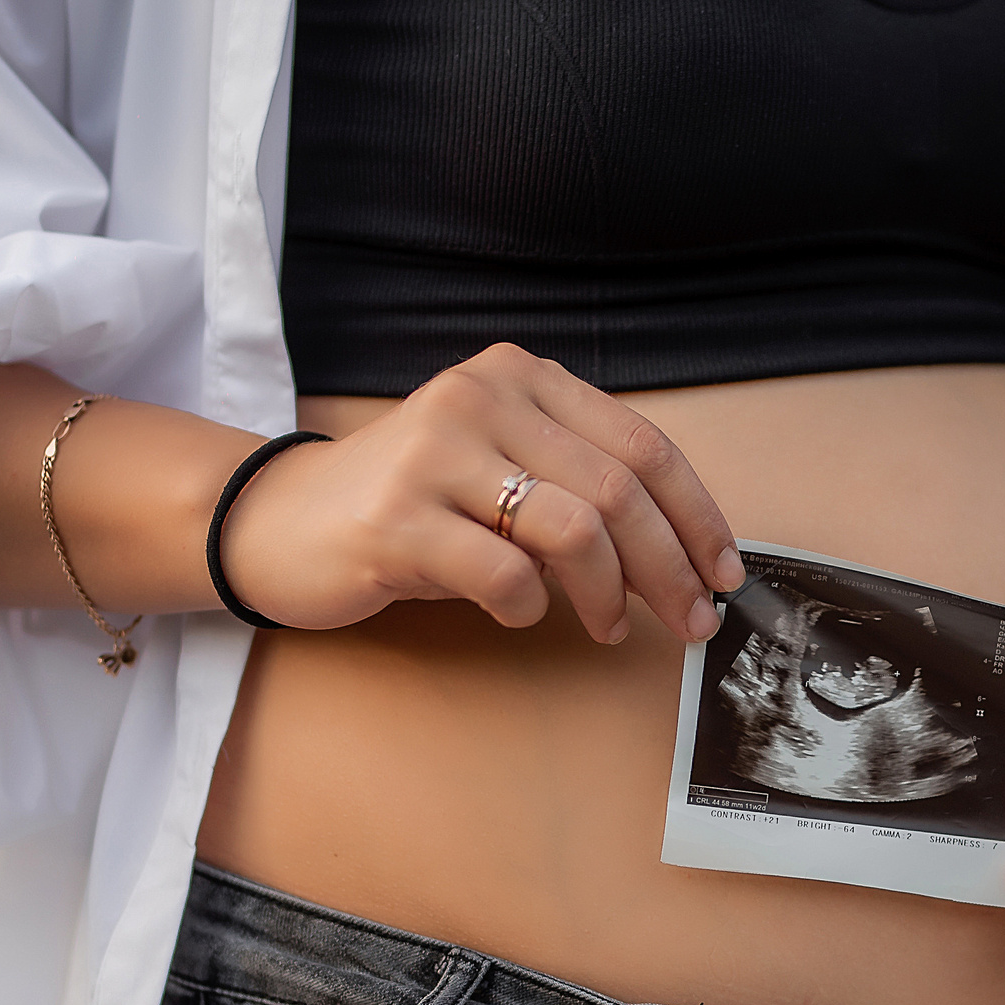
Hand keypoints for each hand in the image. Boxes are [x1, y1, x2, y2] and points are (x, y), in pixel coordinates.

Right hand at [220, 344, 742, 639]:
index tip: (724, 573)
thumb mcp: (501, 474)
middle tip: (691, 622)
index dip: (697, 516)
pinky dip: (530, 606)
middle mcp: (480, 398)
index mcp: (519, 378)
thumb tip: (683, 559)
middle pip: (619, 490)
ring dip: (609, 593)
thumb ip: (580, 491)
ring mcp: (435, 454)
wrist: (280, 521)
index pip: (643, 444)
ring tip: (607, 626)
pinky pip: (505, 574)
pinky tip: (519, 611)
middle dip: (671, 567)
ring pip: (574, 528)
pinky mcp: (396, 519)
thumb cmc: (414, 508)